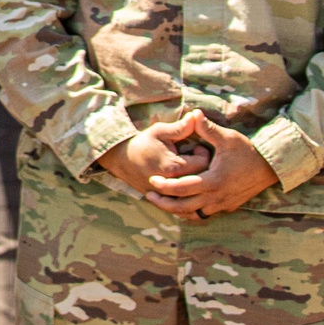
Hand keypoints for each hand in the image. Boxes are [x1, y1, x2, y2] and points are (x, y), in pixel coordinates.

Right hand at [95, 111, 213, 196]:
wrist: (120, 159)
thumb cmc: (141, 143)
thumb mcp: (159, 131)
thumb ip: (180, 127)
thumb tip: (197, 116)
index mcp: (174, 166)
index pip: (203, 163)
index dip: (204, 153)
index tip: (197, 147)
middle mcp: (172, 184)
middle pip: (201, 181)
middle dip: (203, 169)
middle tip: (195, 158)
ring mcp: (166, 196)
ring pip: (193, 196)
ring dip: (198, 186)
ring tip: (192, 172)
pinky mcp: (161, 202)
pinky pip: (182, 208)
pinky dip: (189, 201)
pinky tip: (190, 191)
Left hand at [145, 117, 279, 219]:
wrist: (271, 167)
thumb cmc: (248, 151)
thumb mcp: (228, 138)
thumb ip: (208, 129)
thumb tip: (193, 113)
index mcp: (213, 181)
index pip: (182, 188)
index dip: (164, 186)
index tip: (151, 180)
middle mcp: (217, 196)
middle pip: (184, 207)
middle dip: (165, 203)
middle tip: (150, 196)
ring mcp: (223, 204)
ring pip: (194, 214)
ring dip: (177, 210)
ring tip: (162, 202)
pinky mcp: (228, 206)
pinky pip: (205, 214)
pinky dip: (192, 212)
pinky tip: (182, 204)